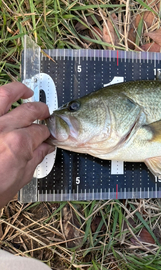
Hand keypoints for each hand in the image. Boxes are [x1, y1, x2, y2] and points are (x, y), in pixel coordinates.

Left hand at [0, 82, 52, 207]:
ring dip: (18, 89)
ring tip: (25, 91)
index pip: (40, 131)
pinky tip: (4, 100)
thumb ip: (33, 159)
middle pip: (29, 110)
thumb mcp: (18, 180)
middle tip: (44, 112)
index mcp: (18, 143)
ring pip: (4, 95)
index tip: (47, 136)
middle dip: (41, 110)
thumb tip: (44, 148)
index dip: (47, 133)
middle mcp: (2, 127)